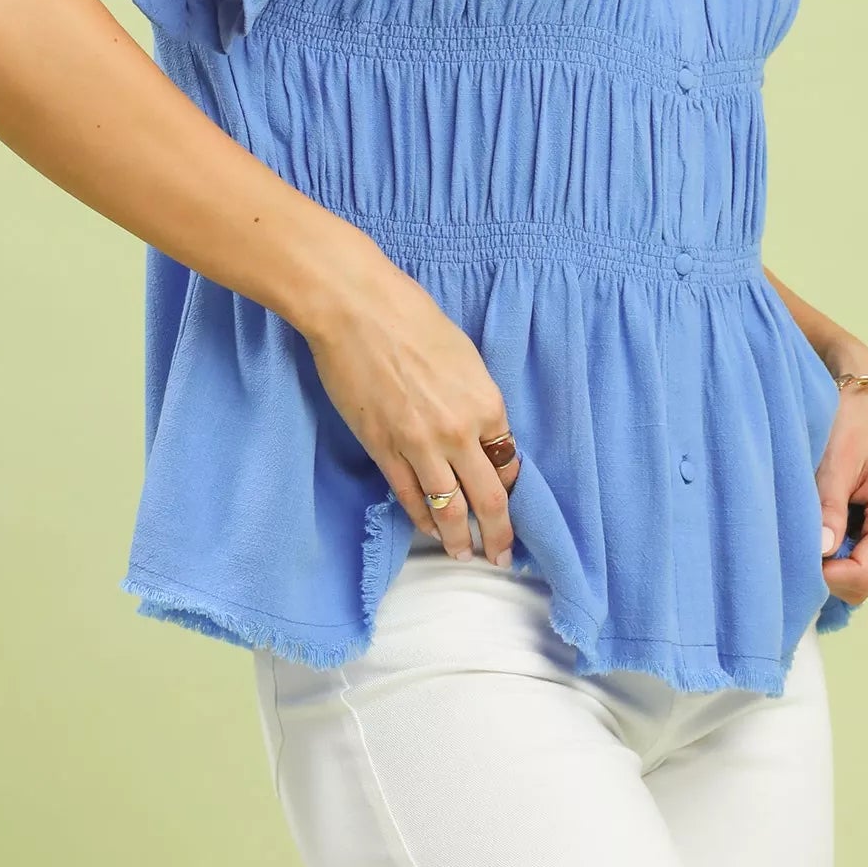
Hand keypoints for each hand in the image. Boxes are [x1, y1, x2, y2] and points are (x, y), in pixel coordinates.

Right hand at [300, 239, 521, 565]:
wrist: (357, 309)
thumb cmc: (411, 317)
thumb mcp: (464, 355)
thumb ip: (475, 397)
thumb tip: (479, 428)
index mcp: (488, 404)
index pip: (509, 464)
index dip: (511, 490)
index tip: (508, 503)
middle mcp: (461, 432)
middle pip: (490, 500)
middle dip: (498, 535)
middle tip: (501, 556)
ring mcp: (421, 446)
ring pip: (450, 509)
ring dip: (459, 539)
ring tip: (464, 554)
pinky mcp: (384, 449)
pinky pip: (409, 496)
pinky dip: (422, 519)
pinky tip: (429, 530)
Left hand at [816, 333, 867, 607]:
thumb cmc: (854, 419)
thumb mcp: (835, 460)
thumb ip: (828, 507)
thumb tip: (818, 552)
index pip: (864, 574)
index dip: (825, 576)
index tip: (790, 556)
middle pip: (863, 582)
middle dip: (825, 571)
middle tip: (789, 542)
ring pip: (861, 575)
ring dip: (829, 561)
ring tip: (803, 528)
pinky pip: (860, 558)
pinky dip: (835, 551)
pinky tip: (817, 526)